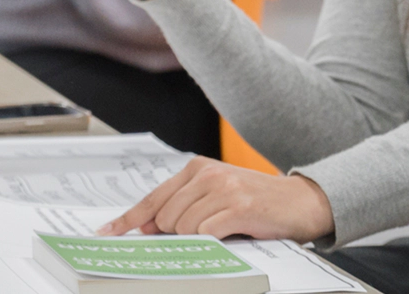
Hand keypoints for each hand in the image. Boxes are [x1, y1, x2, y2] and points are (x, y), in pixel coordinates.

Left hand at [104, 159, 334, 242]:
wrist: (301, 202)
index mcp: (197, 168)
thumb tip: (145, 226)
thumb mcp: (216, 195)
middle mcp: (207, 174)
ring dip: (199, 238)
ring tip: (224, 229)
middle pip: (165, 218)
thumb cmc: (256, 203)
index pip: (153, 198)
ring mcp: (223, 189)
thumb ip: (182, 205)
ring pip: (183, 228)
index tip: (107, 232)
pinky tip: (231, 233)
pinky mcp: (239, 207)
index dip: (128, 218)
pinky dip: (213, 241)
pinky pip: (206, 233)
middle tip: (207, 230)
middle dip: (178, 233)